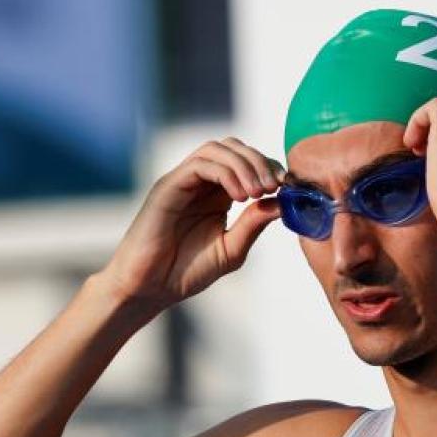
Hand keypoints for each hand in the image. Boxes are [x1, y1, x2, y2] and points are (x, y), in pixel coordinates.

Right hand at [96, 137, 284, 310]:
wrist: (149, 288)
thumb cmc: (186, 271)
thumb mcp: (232, 249)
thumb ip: (254, 224)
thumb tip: (282, 202)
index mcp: (217, 194)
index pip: (246, 162)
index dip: (269, 167)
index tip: (286, 186)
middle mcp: (200, 183)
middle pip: (234, 147)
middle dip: (260, 161)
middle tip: (275, 186)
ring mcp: (183, 182)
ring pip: (217, 149)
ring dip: (244, 164)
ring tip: (258, 191)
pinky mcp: (168, 187)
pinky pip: (199, 165)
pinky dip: (225, 173)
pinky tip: (239, 196)